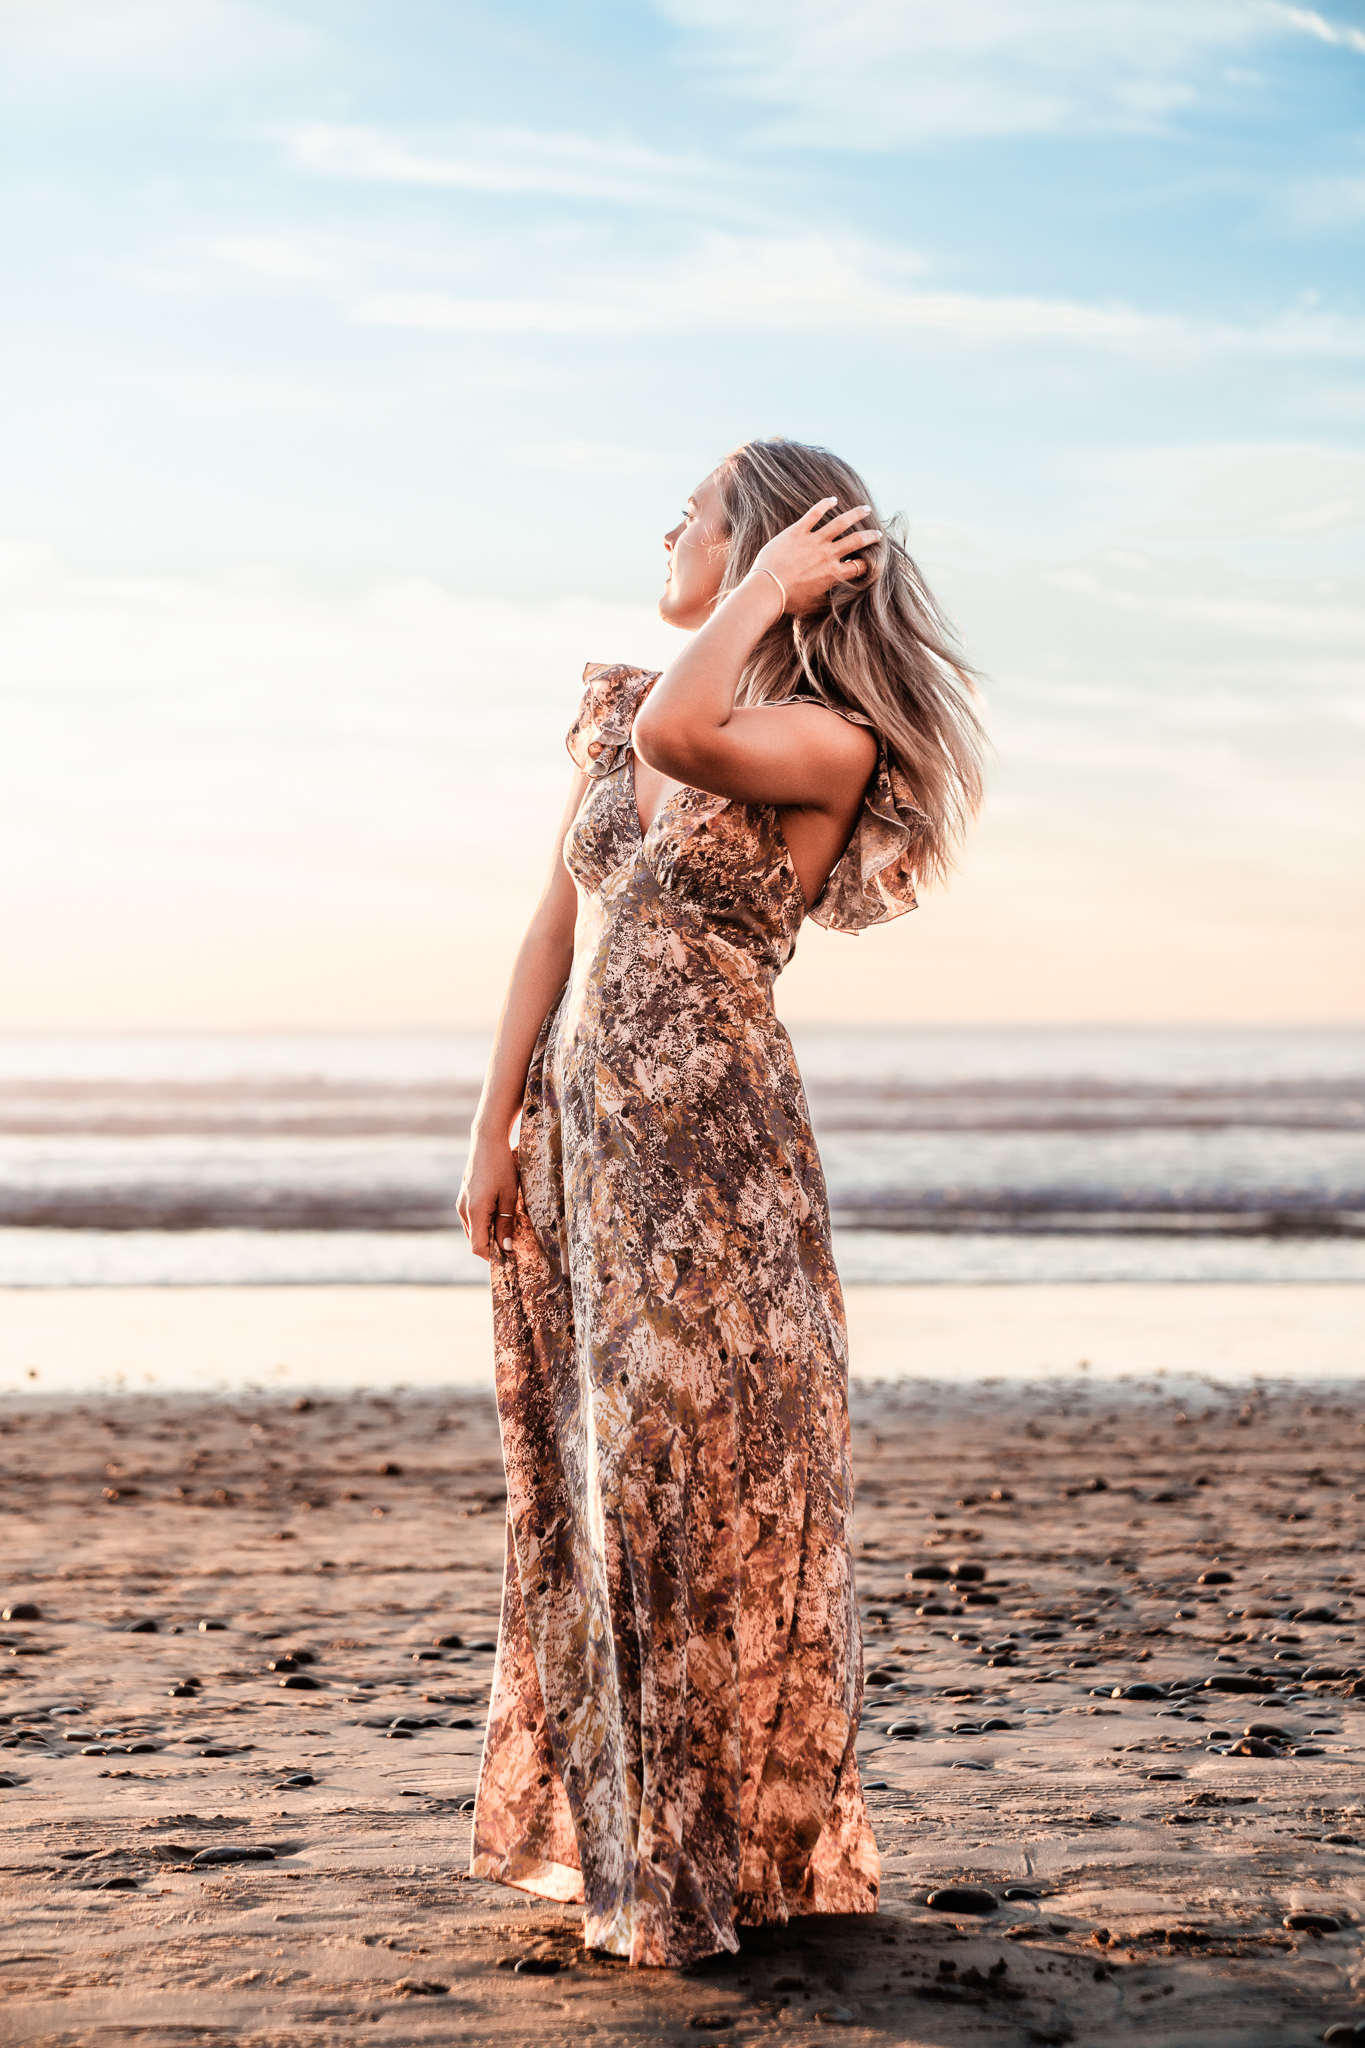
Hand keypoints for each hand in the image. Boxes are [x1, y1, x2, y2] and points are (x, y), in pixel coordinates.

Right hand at [457, 1133, 520, 1263]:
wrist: (487, 1141)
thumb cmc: (502, 1167)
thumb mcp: (509, 1196)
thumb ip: (506, 1223)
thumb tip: (506, 1248)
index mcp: (474, 1211)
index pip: (478, 1247)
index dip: (492, 1257)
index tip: (509, 1258)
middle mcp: (463, 1210)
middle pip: (474, 1241)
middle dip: (492, 1247)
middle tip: (513, 1247)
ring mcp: (461, 1204)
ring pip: (473, 1230)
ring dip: (488, 1235)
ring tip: (508, 1232)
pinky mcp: (463, 1198)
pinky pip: (472, 1219)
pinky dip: (484, 1224)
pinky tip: (499, 1217)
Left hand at [749, 497, 882, 616]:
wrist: (767, 589)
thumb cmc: (789, 601)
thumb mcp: (813, 606)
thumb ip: (827, 601)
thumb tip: (837, 601)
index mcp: (834, 574)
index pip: (859, 566)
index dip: (868, 565)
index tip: (871, 562)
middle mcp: (828, 554)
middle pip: (857, 541)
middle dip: (871, 537)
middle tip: (879, 534)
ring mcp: (814, 541)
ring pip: (841, 522)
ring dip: (856, 514)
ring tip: (866, 509)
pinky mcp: (798, 531)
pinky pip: (815, 514)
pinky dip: (825, 505)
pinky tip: (833, 500)